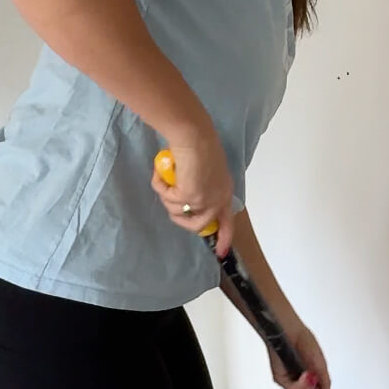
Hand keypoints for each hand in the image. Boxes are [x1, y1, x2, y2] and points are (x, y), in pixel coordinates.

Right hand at [151, 131, 234, 256]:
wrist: (193, 135)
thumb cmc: (199, 144)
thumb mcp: (206, 170)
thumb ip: (202, 185)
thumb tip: (187, 198)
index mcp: (224, 192)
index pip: (228, 222)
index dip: (224, 238)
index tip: (220, 253)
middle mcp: (217, 199)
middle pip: (198, 224)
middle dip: (180, 218)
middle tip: (170, 200)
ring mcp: (204, 199)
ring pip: (177, 211)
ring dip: (167, 196)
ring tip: (166, 177)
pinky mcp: (189, 196)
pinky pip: (167, 198)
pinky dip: (160, 186)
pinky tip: (162, 172)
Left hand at [271, 324, 331, 388]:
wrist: (291, 332)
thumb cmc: (304, 342)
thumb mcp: (320, 363)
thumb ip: (325, 381)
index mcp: (310, 382)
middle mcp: (298, 385)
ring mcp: (289, 383)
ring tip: (310, 378)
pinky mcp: (281, 379)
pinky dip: (300, 385)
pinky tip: (305, 375)